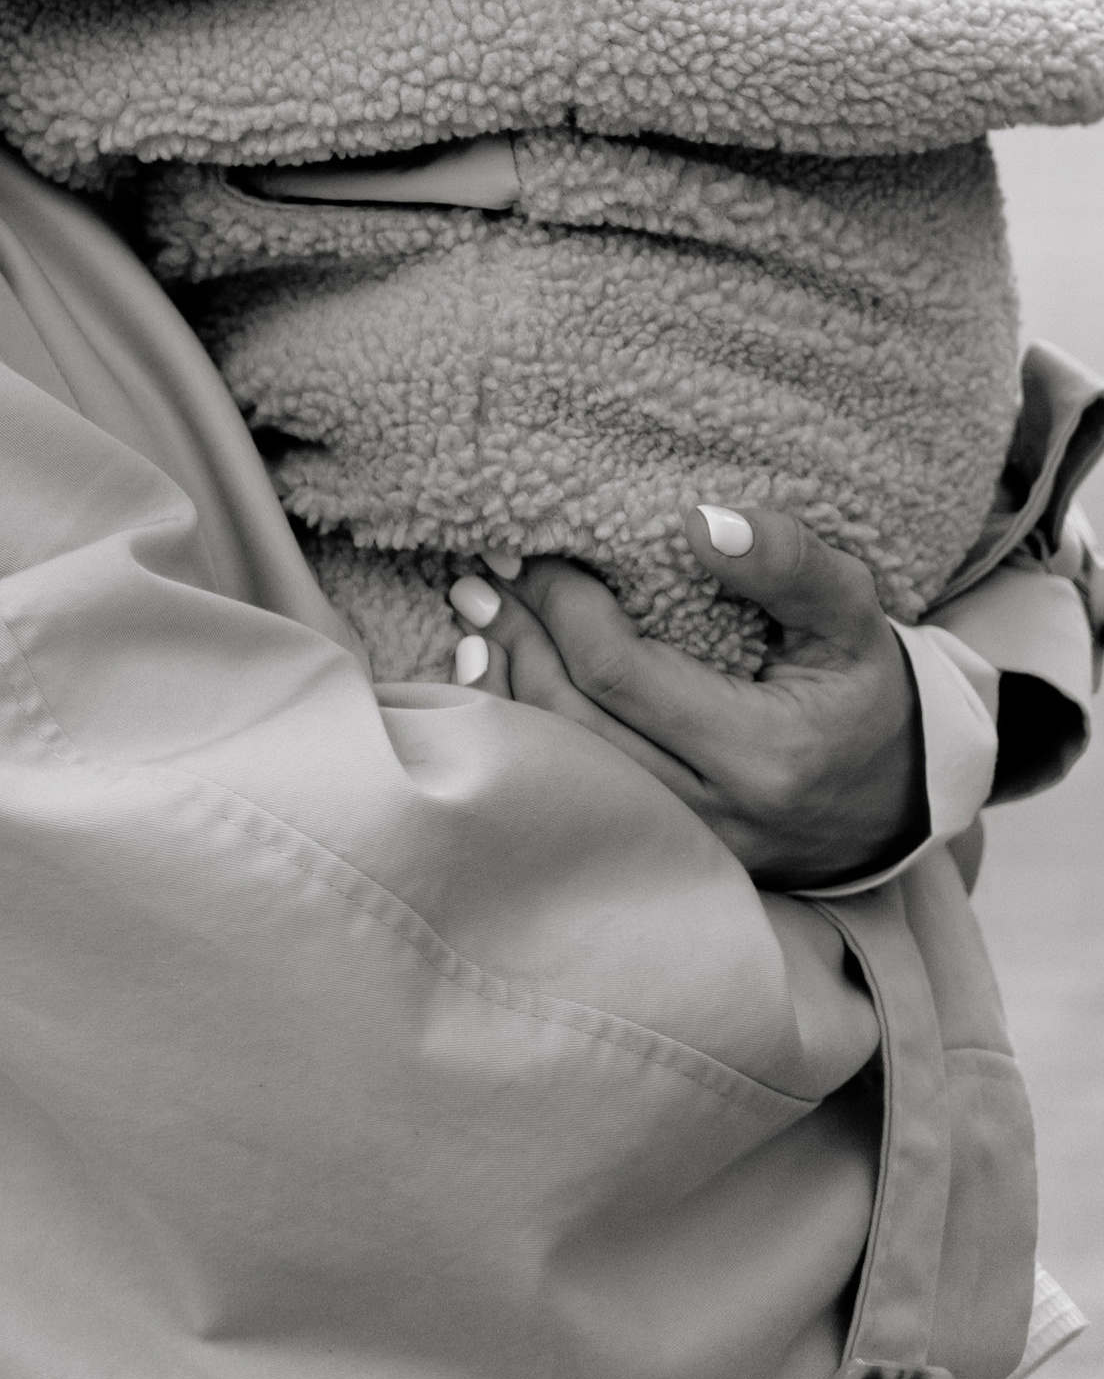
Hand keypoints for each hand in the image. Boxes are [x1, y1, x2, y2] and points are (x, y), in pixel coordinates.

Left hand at [444, 503, 926, 888]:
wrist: (903, 799)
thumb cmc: (868, 692)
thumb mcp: (853, 615)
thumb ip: (787, 562)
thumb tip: (699, 520)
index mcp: (760, 755)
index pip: (618, 672)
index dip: (563, 606)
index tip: (537, 552)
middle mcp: (715, 817)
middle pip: (571, 724)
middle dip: (518, 641)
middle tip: (482, 578)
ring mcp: (686, 850)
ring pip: (561, 769)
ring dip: (506, 689)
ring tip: (475, 620)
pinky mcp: (667, 858)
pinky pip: (576, 794)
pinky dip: (528, 735)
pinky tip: (496, 683)